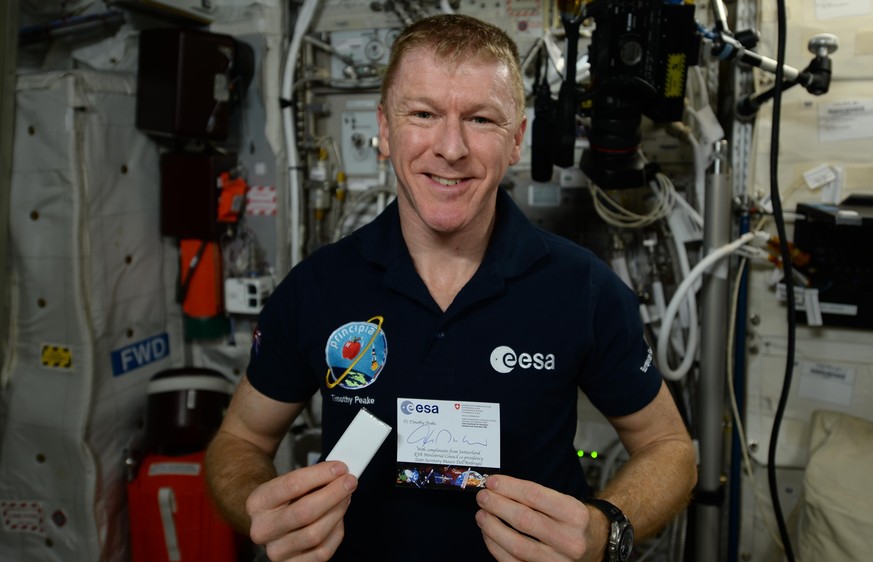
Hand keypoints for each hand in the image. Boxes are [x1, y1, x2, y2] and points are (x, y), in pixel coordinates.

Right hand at [246, 461, 357, 560]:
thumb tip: (340, 474)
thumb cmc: (284, 500)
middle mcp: (262, 529)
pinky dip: (336, 533)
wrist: (269, 523)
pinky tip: (338, 519)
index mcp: (257, 503)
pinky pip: (323, 552)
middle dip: (333, 494)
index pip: (292, 485)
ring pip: (315, 534)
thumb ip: (312, 477)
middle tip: (350, 481)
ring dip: (337, 512)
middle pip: (305, 512)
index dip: (320, 475)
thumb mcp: (288, 483)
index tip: (340, 468)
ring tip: (345, 498)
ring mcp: (276, 551)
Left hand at [475, 474, 599, 561]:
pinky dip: (496, 547)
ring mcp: (558, 561)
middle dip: (497, 506)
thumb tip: (497, 488)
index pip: (535, 496)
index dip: (509, 487)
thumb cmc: (572, 521)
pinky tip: (488, 534)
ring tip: (481, 515)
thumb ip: (534, 496)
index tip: (492, 482)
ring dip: (493, 528)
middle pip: (525, 520)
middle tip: (483, 497)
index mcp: (575, 515)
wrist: (595, 545)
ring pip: (517, 545)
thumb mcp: (564, 502)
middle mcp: (570, 540)